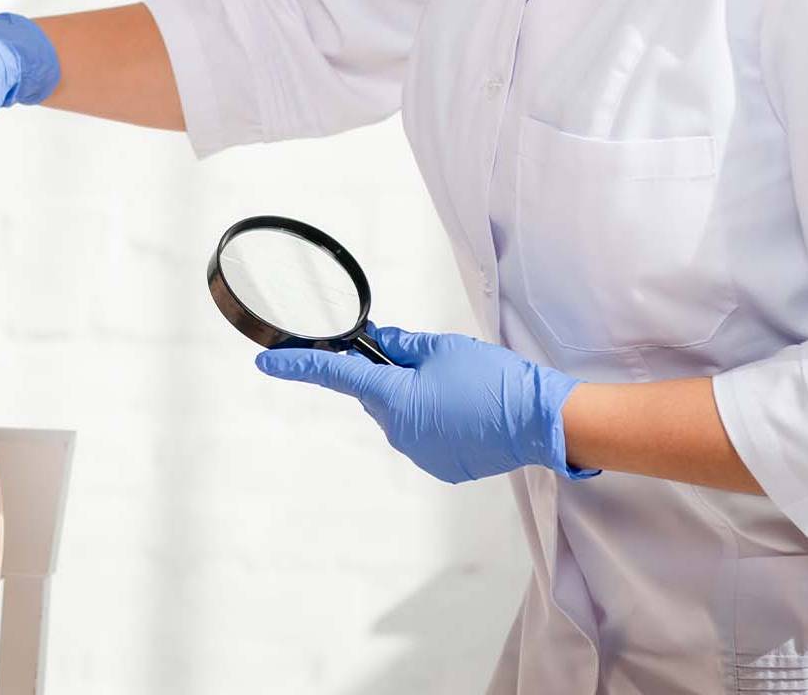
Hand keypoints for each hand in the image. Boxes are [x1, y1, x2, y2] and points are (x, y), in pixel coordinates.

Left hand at [253, 322, 599, 483]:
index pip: (334, 375)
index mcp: (394, 397)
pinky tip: (464, 411)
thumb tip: (376, 345)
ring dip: (414, 399)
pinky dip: (433, 420)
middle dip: (388, 377)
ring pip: (399, 415)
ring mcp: (419, 452)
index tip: (266, 361)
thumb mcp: (443, 349)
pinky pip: (422, 435)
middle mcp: (399, 430)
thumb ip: (402, 347)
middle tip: (426, 362)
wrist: (542, 422)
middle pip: (374, 395)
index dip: (296, 366)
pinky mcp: (440, 464)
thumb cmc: (496, 381)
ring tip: (458, 389)